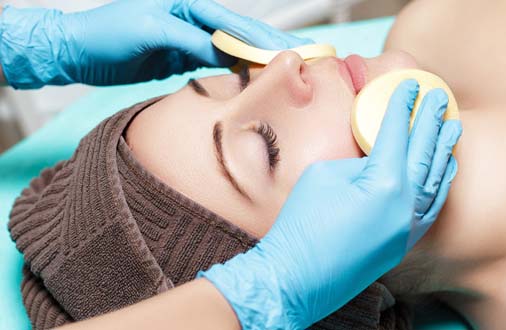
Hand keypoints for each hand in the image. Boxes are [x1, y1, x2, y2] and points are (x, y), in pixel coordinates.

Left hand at [0, 0, 310, 88]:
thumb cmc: (107, 33)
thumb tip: (224, 52)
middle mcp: (191, 17)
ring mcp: (188, 37)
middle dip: (267, 46)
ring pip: (230, 48)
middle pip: (238, 33)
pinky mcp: (182, 55)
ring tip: (284, 69)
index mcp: (186, 3)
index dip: (260, 38)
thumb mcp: (151, 32)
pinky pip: (215, 62)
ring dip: (255, 59)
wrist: (79, 51)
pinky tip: (252, 78)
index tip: (286, 51)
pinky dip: (234, 70)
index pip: (232, 22)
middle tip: (299, 58)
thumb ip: (190, 40)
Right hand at [200, 81, 462, 328]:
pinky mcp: (405, 242)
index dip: (403, 106)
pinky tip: (445, 169)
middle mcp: (406, 204)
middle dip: (432, 120)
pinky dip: (441, 183)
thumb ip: (357, 161)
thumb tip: (375, 156)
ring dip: (444, 150)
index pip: (398, 133)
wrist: (297, 278)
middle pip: (425, 151)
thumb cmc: (302, 224)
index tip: (410, 86)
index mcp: (384, 182)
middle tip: (440, 97)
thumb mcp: (325, 176)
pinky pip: (432, 206)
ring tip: (452, 127)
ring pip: (436, 180)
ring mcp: (409, 226)